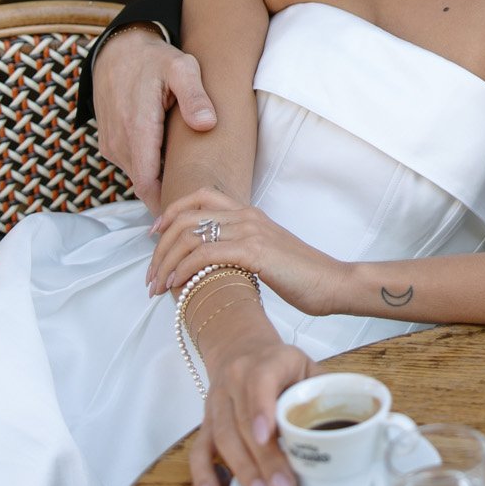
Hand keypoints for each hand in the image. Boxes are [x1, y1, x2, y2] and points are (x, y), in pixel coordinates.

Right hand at [93, 26, 216, 211]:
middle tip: (200, 202)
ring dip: (159, 183)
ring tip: (190, 183)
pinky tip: (172, 165)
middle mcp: (118, 141)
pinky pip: (131, 167)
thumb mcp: (181, 67)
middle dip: (169, 195)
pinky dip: (149, 170)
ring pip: (137, 178)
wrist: (118, 50)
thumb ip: (194, 95)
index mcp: (137, 128)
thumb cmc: (154, 60)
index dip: (167, 202)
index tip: (193, 211)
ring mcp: (111, 144)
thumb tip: (206, 123)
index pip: (148, 184)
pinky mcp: (109, 144)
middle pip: (144, 185)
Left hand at [150, 187, 346, 318]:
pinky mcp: (254, 251)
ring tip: (157, 287)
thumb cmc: (302, 276)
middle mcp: (246, 215)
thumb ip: (241, 249)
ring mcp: (250, 231)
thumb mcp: (266, 254)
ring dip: (165, 263)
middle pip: (185, 218)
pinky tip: (177, 287)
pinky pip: (204, 254)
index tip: (154, 237)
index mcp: (249, 212)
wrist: (333, 283)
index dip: (170, 213)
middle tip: (150, 276)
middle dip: (159, 248)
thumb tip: (209, 264)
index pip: (199, 198)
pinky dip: (183, 270)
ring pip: (189, 236)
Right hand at [188, 313, 316, 485]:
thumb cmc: (281, 364)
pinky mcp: (207, 423)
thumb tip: (350, 427)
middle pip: (243, 423)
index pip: (259, 383)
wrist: (240, 348)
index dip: (261, 409)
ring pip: (223, 440)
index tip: (267, 437)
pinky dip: (203, 476)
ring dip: (245, 473)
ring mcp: (216, 404)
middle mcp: (234, 381)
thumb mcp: (306, 365)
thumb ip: (323, 391)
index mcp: (264, 363)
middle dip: (264, 461)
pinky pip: (198, 451)